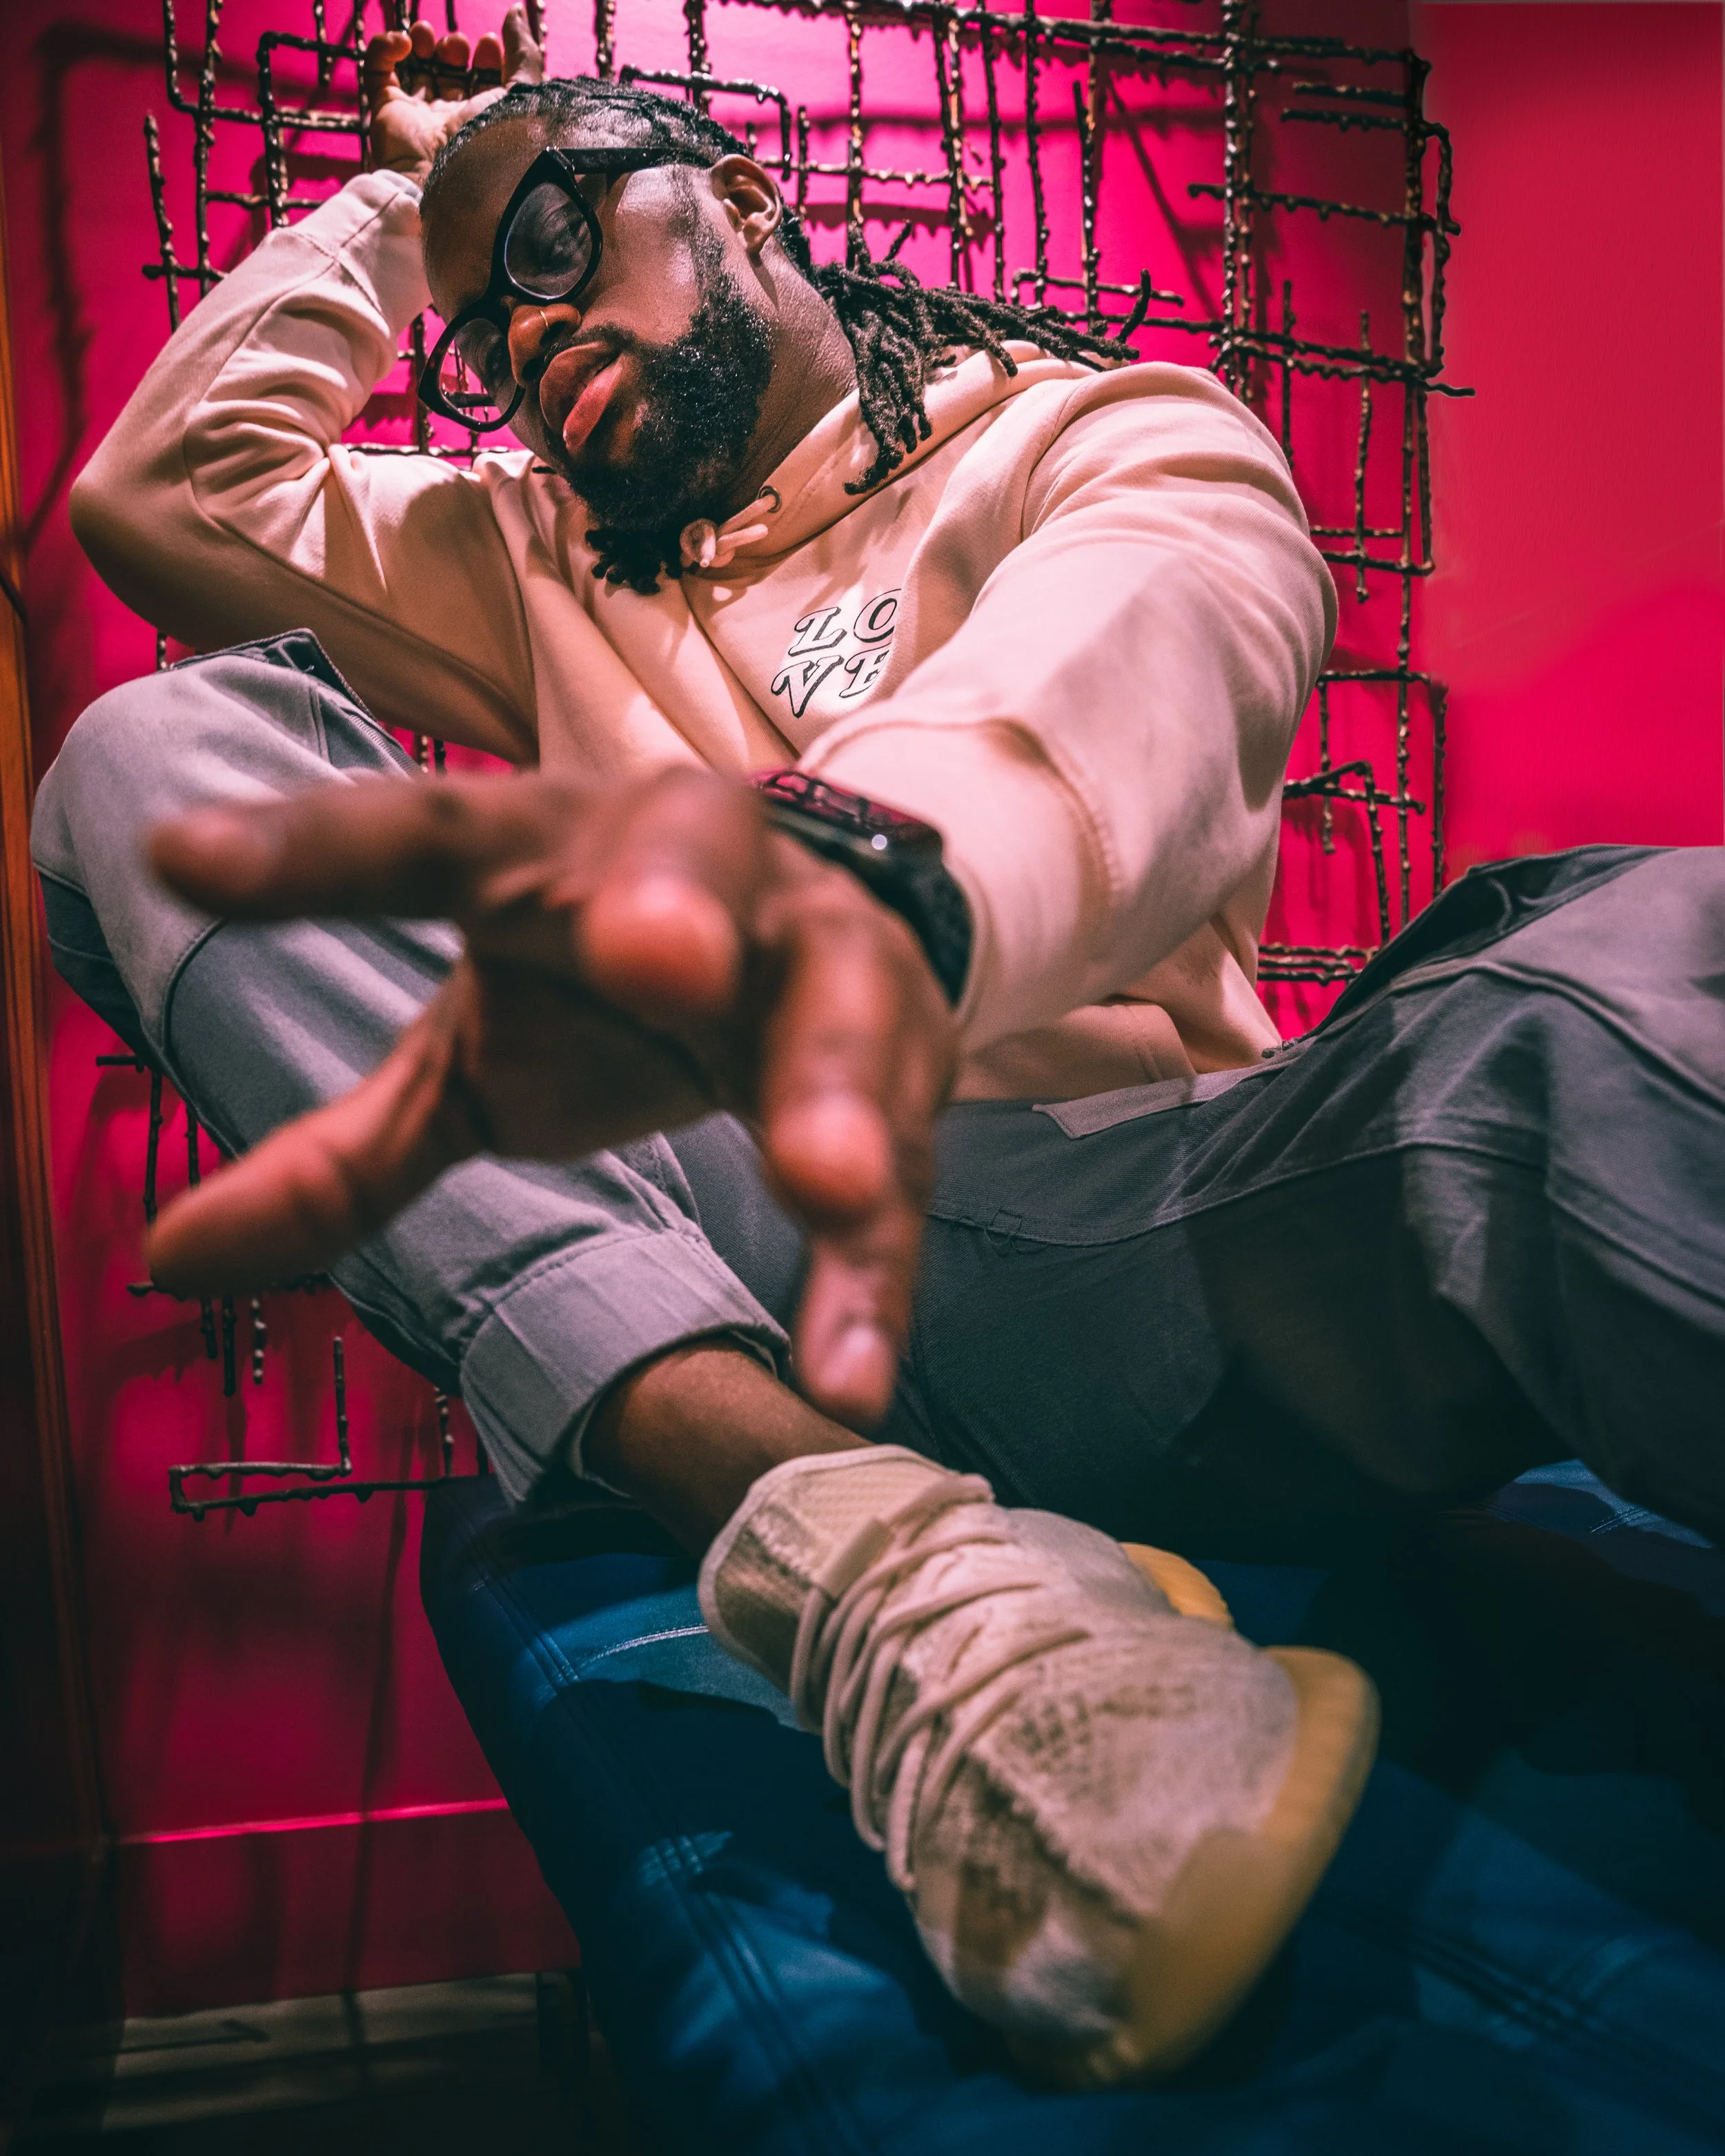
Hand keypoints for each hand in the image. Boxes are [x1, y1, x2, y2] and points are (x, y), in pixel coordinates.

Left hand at [144, 767, 957, 1429]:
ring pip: (835, 1015)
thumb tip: (171, 1255)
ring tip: (822, 1187)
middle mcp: (696, 869)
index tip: (184, 864)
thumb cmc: (609, 988)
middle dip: (674, 905)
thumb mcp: (472, 1054)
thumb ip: (348, 1150)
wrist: (828, 936)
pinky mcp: (908, 1062)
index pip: (424, 837)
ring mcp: (819, 956)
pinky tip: (848, 1381)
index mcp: (551, 846)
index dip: (312, 851)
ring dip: (831, 1094)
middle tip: (652, 956)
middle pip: (688, 860)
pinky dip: (875, 1271)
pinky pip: (904, 1169)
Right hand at [364, 4, 544, 185]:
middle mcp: (451, 120)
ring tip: (429, 37)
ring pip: (415, 66)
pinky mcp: (386, 110)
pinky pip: (377, 69)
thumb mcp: (521, 94)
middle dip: (454, 48)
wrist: (451, 181)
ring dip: (423, 41)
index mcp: (484, 121)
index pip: (483, 80)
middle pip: (450, 71)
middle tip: (458, 46)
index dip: (487, 55)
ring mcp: (417, 115)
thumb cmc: (492, 142)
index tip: (489, 42)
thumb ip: (523, 53)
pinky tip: (404, 43)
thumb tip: (517, 10)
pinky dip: (386, 47)